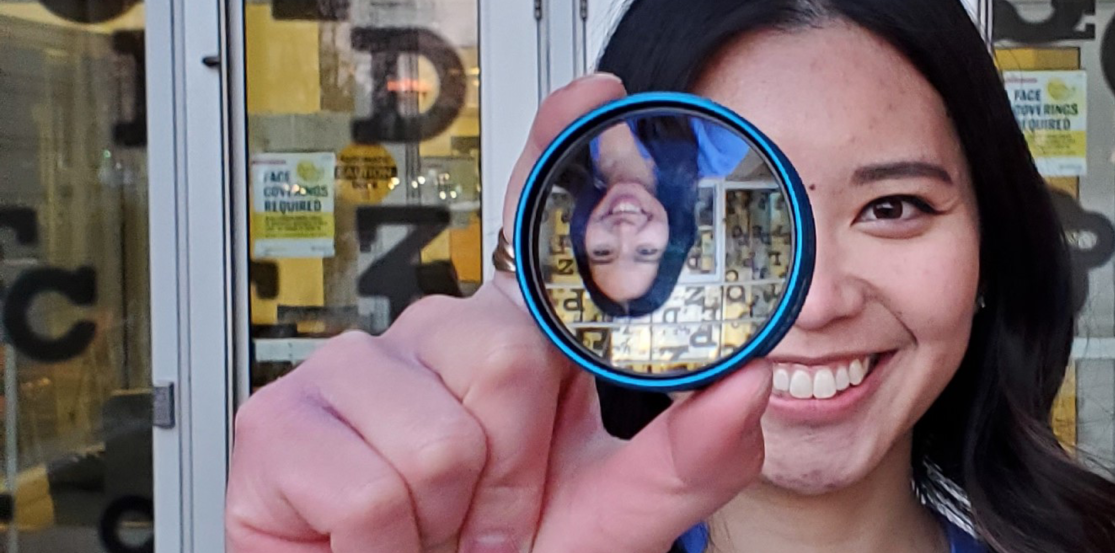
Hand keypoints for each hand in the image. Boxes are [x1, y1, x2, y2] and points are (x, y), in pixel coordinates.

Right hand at [225, 73, 771, 552]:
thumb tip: (749, 384)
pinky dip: (383, 542)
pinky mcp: (279, 423)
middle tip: (491, 513)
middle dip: (514, 467)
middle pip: (504, 355)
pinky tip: (370, 538)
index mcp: (514, 346)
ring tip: (434, 525)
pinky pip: (368, 487)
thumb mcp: (618, 514)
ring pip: (440, 432)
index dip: (554, 154)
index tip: (593, 99)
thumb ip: (692, 455)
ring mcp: (352, 372)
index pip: (529, 231)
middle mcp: (434, 340)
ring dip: (452, 513)